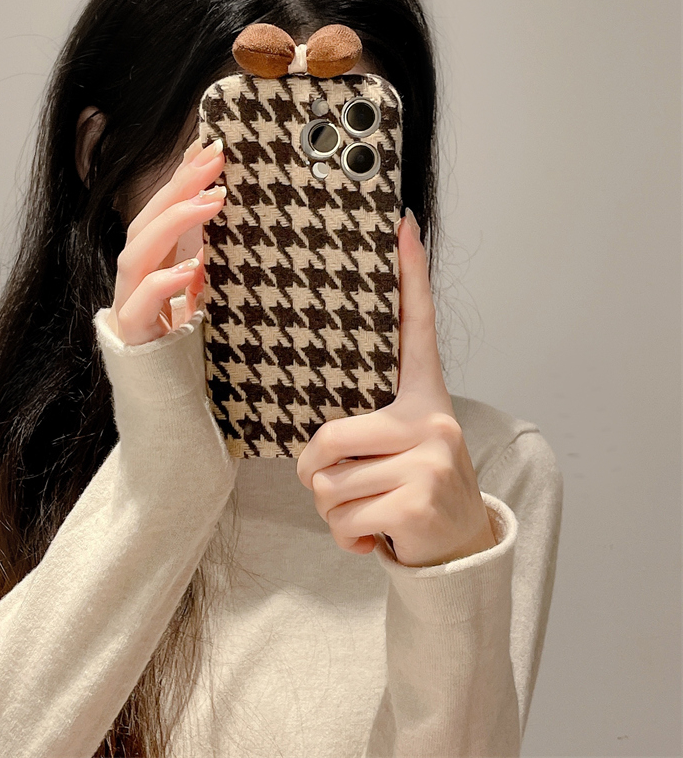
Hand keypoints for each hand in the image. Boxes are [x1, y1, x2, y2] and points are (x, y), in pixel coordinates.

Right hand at [106, 137, 225, 345]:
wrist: (159, 397)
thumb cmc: (180, 344)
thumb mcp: (195, 298)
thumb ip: (198, 267)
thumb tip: (214, 233)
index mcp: (151, 267)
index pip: (160, 211)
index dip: (180, 177)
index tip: (208, 146)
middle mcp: (135, 279)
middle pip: (147, 221)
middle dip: (178, 186)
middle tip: (214, 158)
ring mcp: (129, 304)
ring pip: (137, 252)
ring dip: (173, 221)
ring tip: (211, 201)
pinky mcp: (134, 334)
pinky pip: (142, 303)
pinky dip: (164, 282)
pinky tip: (192, 267)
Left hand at [296, 209, 496, 566]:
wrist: (459, 547)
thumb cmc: (415, 487)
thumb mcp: (400, 448)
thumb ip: (366, 429)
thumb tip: (318, 445)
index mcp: (424, 398)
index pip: (416, 330)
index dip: (410, 277)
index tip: (402, 226)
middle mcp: (431, 420)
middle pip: (326, 437)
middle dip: (314, 472)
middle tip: (336, 483)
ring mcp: (428, 459)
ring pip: (328, 483)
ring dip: (332, 508)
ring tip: (365, 510)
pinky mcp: (418, 500)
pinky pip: (341, 517)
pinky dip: (345, 536)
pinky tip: (373, 536)